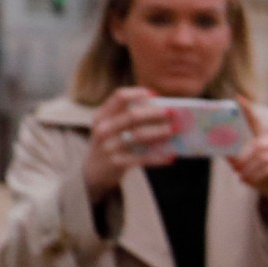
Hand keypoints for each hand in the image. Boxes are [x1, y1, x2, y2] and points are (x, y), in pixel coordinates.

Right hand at [82, 86, 174, 201]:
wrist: (92, 172)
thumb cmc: (109, 144)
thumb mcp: (109, 127)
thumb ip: (126, 117)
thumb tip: (160, 109)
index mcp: (102, 116)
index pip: (119, 97)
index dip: (137, 93)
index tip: (154, 94)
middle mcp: (103, 129)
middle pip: (133, 116)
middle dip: (155, 113)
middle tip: (173, 113)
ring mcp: (109, 147)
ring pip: (139, 136)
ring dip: (160, 132)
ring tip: (175, 130)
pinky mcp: (117, 163)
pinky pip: (142, 159)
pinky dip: (158, 157)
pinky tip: (171, 157)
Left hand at [227, 96, 267, 231]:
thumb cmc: (260, 174)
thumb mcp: (245, 165)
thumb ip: (233, 156)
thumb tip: (215, 147)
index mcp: (263, 139)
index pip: (256, 121)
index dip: (247, 110)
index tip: (238, 97)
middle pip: (257, 146)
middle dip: (244, 159)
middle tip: (236, 169)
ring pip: (261, 159)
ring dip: (248, 170)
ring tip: (242, 177)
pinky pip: (267, 170)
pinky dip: (255, 177)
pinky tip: (250, 182)